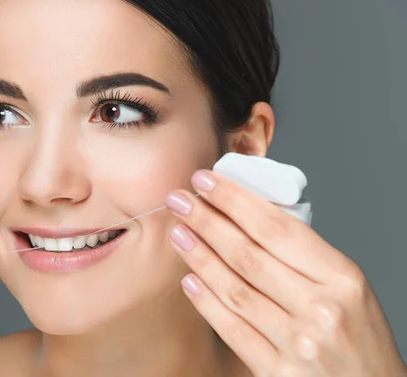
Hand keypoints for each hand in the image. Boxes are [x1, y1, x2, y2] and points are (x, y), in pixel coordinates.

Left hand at [165, 169, 405, 376]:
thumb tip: (246, 218)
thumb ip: (304, 257)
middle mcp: (321, 309)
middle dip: (207, 221)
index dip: (235, 201)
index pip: (277, 228)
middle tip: (179, 199)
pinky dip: (206, 302)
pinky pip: (232, 330)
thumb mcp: (348, 288)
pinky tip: (189, 280)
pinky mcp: (277, 373)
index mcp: (343, 278)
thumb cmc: (360, 338)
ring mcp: (298, 344)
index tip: (206, 181)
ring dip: (200, 256)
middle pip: (249, 254)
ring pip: (235, 289)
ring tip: (178, 233)